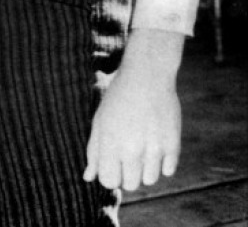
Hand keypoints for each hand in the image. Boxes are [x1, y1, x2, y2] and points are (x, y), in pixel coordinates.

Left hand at [84, 29, 183, 190]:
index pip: (108, 181)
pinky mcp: (173, 144)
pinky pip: (168, 171)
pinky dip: (162, 163)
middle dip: (127, 175)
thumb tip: (88, 178)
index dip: (109, 176)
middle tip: (127, 156)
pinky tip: (155, 144)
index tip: (112, 165)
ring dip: (145, 170)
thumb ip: (94, 151)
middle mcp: (132, 149)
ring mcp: (154, 148)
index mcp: (109, 143)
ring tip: (141, 148)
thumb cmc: (118, 99)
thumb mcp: (100, 121)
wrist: (147, 77)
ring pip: (150, 180)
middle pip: (131, 185)